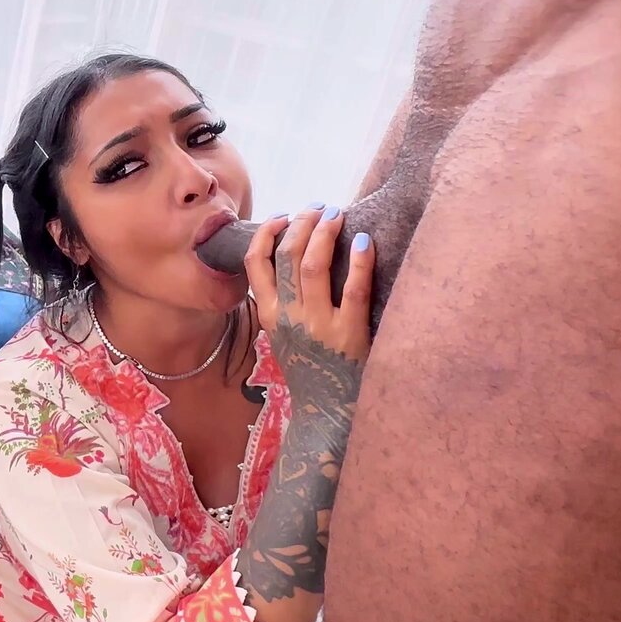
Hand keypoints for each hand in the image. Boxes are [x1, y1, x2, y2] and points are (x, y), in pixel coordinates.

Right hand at [246, 204, 375, 365]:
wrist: (327, 414)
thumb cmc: (310, 371)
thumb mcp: (282, 337)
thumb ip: (282, 304)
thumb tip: (298, 258)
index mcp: (268, 316)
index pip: (255, 264)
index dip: (266, 233)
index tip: (283, 216)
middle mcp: (287, 317)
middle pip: (287, 256)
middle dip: (302, 224)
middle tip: (319, 208)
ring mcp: (317, 325)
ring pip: (315, 265)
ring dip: (326, 233)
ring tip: (338, 214)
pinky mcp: (349, 335)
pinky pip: (355, 290)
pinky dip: (359, 261)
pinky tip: (365, 241)